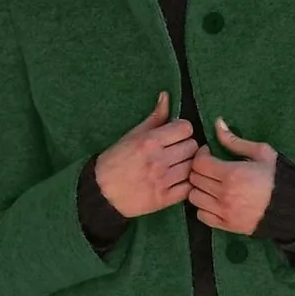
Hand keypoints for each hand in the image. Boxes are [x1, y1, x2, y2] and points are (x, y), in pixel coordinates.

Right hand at [94, 92, 197, 218]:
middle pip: (192, 147)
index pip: (186, 128)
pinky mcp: (164, 199)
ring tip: (178, 167)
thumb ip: (154, 118)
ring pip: (193, 167)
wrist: (102, 192)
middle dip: (187, 147)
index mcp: (150, 141)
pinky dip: (187, 184)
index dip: (182, 130)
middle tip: (177, 152)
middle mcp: (158, 160)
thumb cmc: (116, 161)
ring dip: (188, 165)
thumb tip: (166, 96)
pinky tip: (179, 181)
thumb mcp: (132, 135)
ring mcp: (163, 181)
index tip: (176, 135)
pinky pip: (189, 188)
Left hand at [188, 118, 276, 234]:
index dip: (201, 155)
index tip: (209, 154)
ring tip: (211, 185)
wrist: (291, 207)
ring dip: (199, 189)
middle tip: (210, 168)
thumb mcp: (261, 153)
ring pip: (194, 197)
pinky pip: (201, 216)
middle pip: (194, 179)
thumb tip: (217, 123)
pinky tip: (213, 201)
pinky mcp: (226, 225)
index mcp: (232, 174)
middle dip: (200, 170)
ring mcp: (224, 212)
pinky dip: (203, 207)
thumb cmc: (277, 177)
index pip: (199, 163)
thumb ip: (235, 140)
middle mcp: (224, 194)